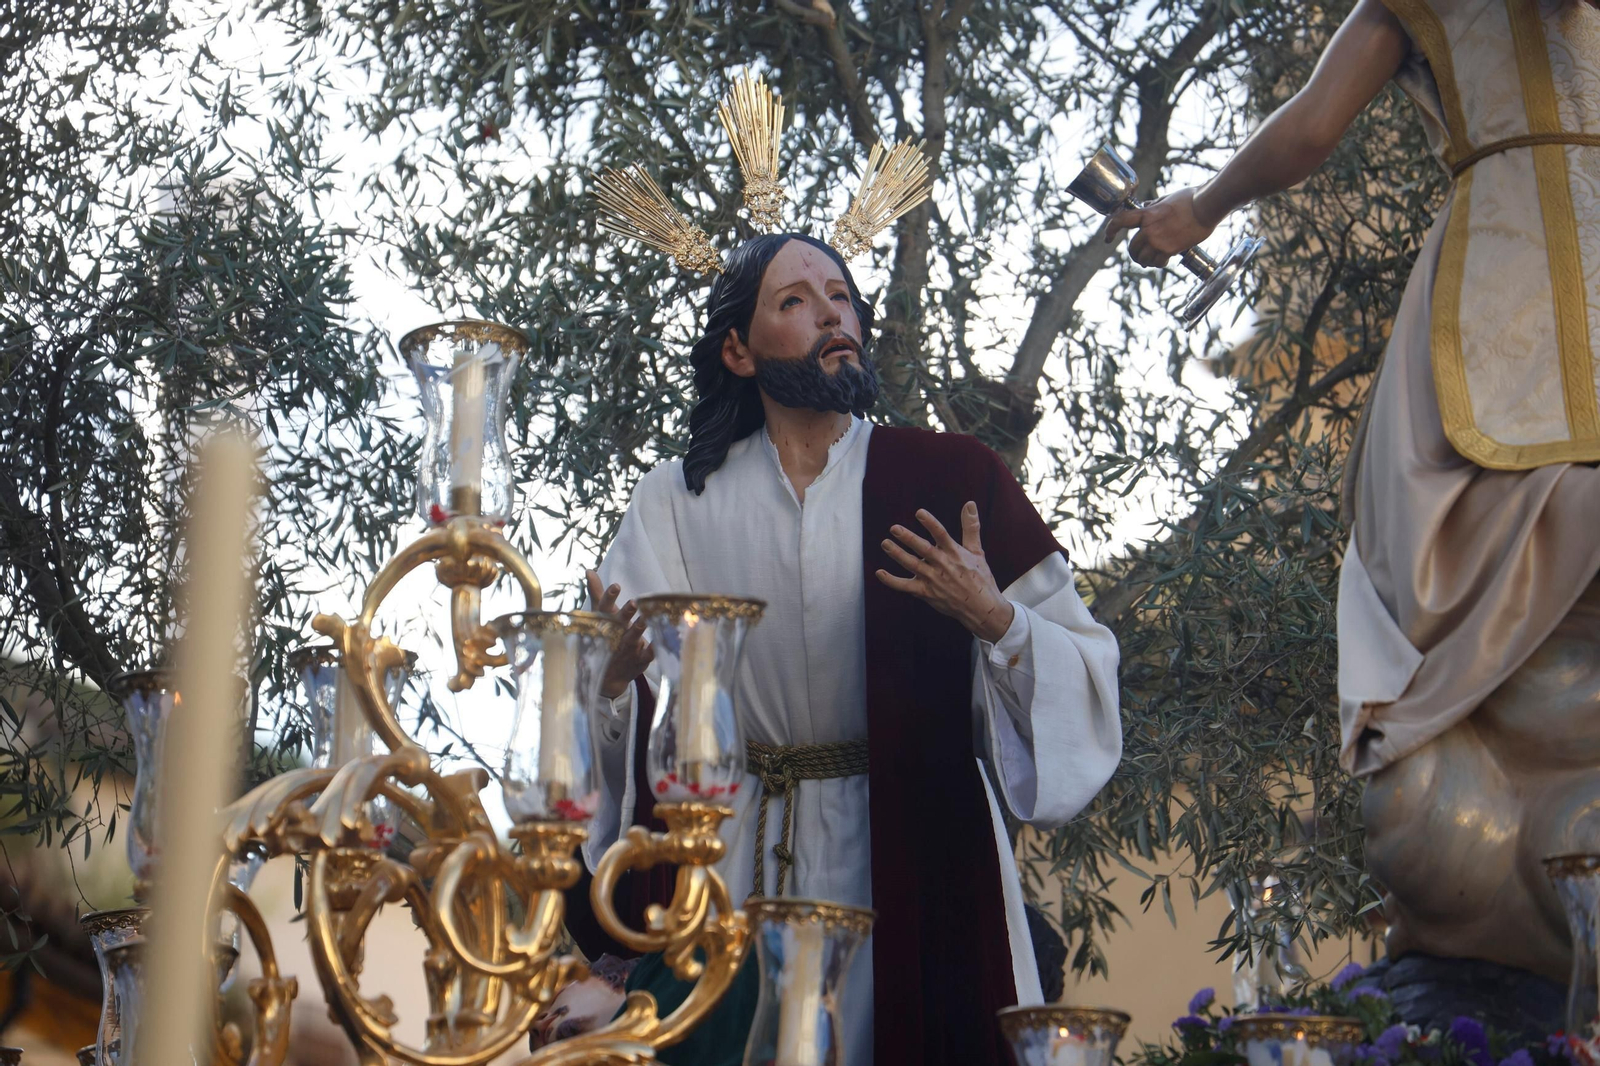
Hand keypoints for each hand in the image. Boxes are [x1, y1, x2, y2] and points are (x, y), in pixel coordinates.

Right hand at [586, 569, 653, 700]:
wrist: (608, 677)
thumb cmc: (605, 637)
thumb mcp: (602, 616)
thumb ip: (598, 594)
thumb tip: (589, 571)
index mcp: (604, 624)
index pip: (604, 609)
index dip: (609, 598)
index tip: (617, 585)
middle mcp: (614, 636)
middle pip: (618, 624)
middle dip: (625, 614)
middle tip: (633, 603)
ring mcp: (626, 649)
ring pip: (632, 639)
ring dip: (637, 630)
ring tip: (644, 620)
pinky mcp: (639, 661)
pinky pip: (647, 655)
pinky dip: (653, 650)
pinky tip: (659, 642)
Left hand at [875, 503, 1014, 643]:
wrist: (980, 608)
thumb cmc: (979, 578)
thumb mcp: (977, 551)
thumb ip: (970, 526)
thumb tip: (970, 503)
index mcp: (955, 553)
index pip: (941, 535)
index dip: (930, 523)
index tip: (919, 513)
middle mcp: (943, 565)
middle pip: (923, 549)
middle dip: (908, 538)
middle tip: (894, 528)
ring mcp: (933, 580)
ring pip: (912, 565)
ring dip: (897, 554)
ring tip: (885, 543)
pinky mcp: (926, 593)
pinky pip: (905, 586)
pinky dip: (891, 581)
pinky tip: (879, 572)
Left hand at [1103, 187, 1215, 268]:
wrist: (1206, 207)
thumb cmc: (1190, 198)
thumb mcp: (1167, 198)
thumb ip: (1155, 204)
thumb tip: (1147, 205)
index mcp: (1147, 214)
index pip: (1121, 221)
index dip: (1110, 230)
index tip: (1107, 238)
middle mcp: (1149, 229)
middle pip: (1132, 247)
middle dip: (1134, 252)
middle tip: (1139, 255)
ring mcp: (1158, 240)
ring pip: (1143, 258)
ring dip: (1146, 260)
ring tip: (1152, 260)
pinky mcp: (1169, 250)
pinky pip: (1157, 262)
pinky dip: (1158, 263)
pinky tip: (1163, 261)